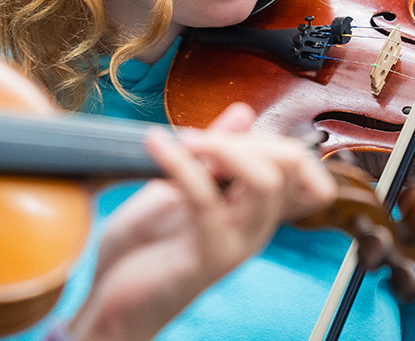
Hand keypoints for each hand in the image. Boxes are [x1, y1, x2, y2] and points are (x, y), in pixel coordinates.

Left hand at [65, 102, 336, 340]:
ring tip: (180, 140)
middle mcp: (257, 227)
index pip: (302, 166)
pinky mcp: (207, 257)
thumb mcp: (178, 186)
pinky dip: (179, 163)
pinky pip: (206, 199)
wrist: (112, 302)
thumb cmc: (145, 249)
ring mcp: (237, 243)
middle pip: (293, 165)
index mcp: (255, 209)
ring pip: (265, 181)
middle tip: (197, 139)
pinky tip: (154, 147)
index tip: (221, 137)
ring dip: (221, 148)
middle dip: (247, 137)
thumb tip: (245, 112)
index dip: (270, 138)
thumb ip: (212, 153)